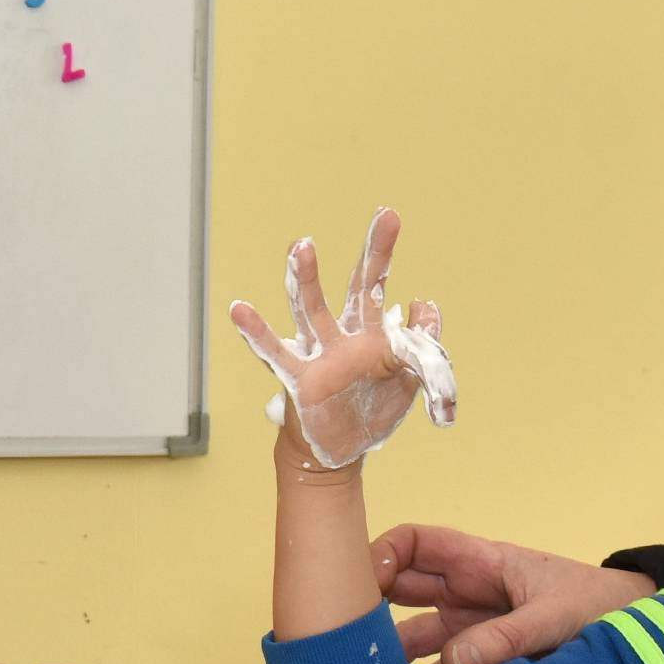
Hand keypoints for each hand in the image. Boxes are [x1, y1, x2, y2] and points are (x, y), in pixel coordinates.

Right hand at [230, 208, 455, 470]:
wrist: (344, 448)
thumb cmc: (372, 407)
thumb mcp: (409, 377)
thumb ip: (423, 344)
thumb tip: (423, 301)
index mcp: (372, 332)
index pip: (378, 285)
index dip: (383, 253)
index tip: (389, 215)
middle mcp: (345, 335)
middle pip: (355, 287)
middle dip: (371, 254)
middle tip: (382, 215)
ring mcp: (320, 354)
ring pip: (311, 310)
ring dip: (305, 280)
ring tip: (300, 247)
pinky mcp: (300, 380)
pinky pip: (276, 354)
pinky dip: (257, 333)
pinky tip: (239, 309)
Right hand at [371, 522, 653, 663]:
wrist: (635, 631)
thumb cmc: (598, 605)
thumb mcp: (556, 616)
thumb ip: (507, 638)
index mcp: (480, 562)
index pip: (414, 543)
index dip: (381, 555)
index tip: (363, 586)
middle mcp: (465, 591)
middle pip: (400, 589)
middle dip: (370, 608)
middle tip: (345, 639)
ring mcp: (469, 626)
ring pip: (412, 634)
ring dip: (391, 656)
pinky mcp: (480, 659)